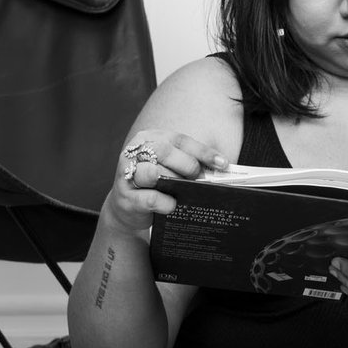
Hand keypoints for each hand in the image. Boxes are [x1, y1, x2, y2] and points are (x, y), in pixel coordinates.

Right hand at [105, 130, 226, 235]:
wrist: (129, 208)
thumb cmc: (157, 184)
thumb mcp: (172, 167)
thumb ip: (191, 162)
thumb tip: (220, 168)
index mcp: (150, 138)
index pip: (180, 140)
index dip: (203, 152)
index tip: (222, 164)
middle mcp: (135, 152)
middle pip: (164, 151)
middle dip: (187, 165)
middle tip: (198, 178)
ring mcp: (127, 174)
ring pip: (153, 173)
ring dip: (174, 182)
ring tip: (184, 192)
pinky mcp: (125, 197)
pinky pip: (150, 198)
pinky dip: (165, 202)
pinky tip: (173, 205)